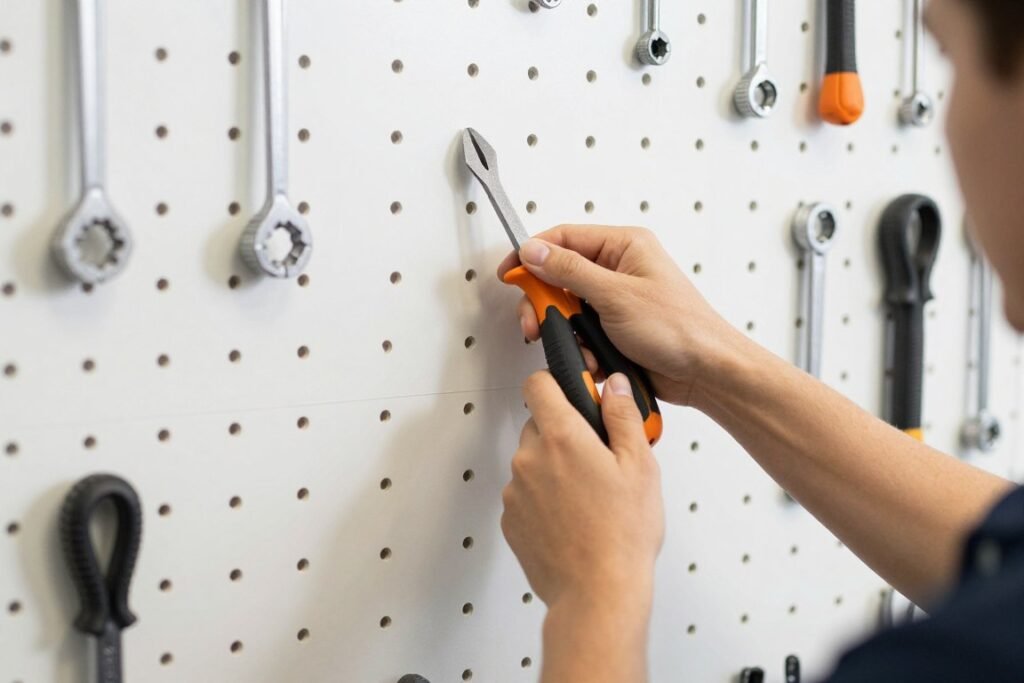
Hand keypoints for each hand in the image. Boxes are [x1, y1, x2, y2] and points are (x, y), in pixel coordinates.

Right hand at [497, 225, 737, 405]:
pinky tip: (595, 360)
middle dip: (544, 303)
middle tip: (535, 322)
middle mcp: (618, 269)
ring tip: (579, 348)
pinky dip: (582, 349)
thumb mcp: (616, 295)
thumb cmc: (679, 329)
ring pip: (567, 309)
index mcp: (623, 246)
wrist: (706, 372)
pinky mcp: (615, 329)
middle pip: (559, 276)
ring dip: (566, 333)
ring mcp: (616, 300)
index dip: (531, 254)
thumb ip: (569, 271)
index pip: (563, 238)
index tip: (509, 274)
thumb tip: (534, 251)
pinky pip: (581, 334)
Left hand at [501, 371, 664, 608]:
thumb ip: (623, 417)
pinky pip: (525, 495)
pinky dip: (543, 499)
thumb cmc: (622, 535)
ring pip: (532, 462)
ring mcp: (515, 491)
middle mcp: (530, 458)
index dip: (555, 383)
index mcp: (562, 437)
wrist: (597, 593)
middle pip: (538, 425)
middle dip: (563, 434)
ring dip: (553, 469)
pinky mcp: (510, 520)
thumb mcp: (640, 466)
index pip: (538, 384)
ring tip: (588, 498)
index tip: (573, 394)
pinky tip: (572, 519)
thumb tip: (615, 387)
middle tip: (597, 459)